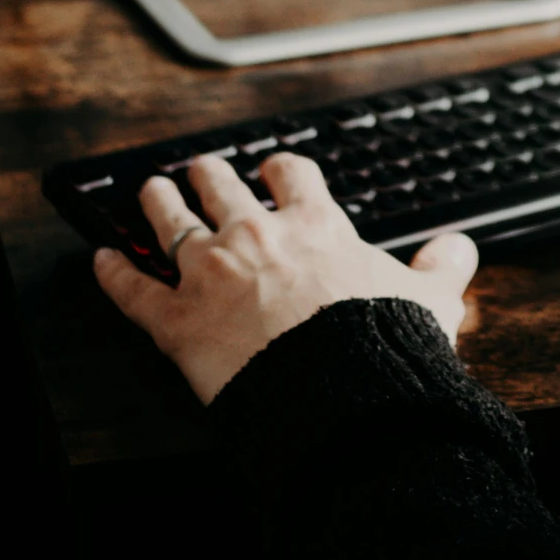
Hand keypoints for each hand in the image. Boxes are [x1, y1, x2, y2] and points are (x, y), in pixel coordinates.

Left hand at [93, 151, 479, 405]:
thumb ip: (443, 268)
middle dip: (209, 175)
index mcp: (314, 225)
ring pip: (170, 224)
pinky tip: (99, 259)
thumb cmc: (380, 344)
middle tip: (199, 168)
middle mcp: (256, 236)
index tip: (275, 166)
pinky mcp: (176, 321)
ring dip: (156, 203)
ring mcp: (211, 274)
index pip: (293, 174)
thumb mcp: (429, 301)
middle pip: (222, 188)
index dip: (281, 167)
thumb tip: (460, 250)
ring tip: (149, 190)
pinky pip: (133, 290)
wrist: (335, 392)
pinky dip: (112, 275)